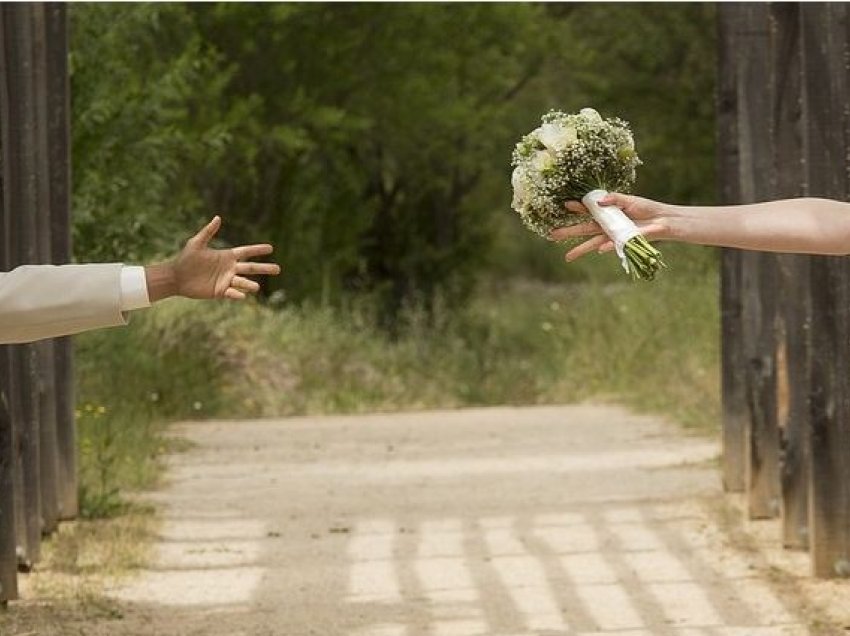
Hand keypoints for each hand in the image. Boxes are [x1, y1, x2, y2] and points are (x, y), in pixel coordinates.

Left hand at [146, 216, 281, 301]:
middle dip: (264, 268)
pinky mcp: (220, 292)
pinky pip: (232, 293)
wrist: (177, 277)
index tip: (271, 248)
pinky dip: (238, 294)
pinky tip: (243, 295)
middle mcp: (229, 269)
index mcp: (226, 256)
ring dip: (250, 284)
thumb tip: (218, 217)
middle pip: (251, 268)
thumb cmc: (186, 259)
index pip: (246, 252)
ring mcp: (226, 281)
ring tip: (257, 287)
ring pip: (243, 282)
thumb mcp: (196, 243)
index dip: (257, 250)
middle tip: (278, 269)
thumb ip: (208, 232)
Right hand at [548, 193, 672, 261]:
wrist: (662, 221)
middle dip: (568, 233)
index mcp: (607, 213)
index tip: (565, 205)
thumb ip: (614, 198)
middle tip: (552, 235)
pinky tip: (600, 250)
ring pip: (592, 244)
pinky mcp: (623, 242)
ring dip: (580, 250)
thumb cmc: (646, 209)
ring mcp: (613, 235)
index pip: (587, 210)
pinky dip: (607, 247)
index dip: (577, 208)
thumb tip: (598, 201)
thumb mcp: (629, 200)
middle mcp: (607, 226)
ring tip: (567, 257)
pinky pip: (612, 245)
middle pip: (583, 229)